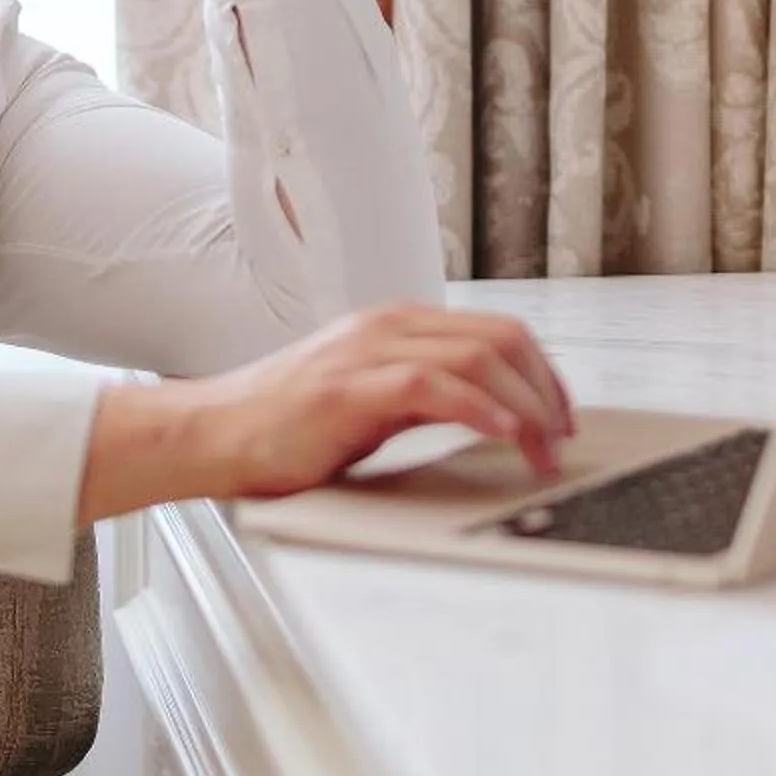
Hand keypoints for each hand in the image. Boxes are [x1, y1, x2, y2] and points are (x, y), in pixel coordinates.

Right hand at [77, 306, 578, 524]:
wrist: (212, 435)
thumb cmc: (281, 429)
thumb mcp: (367, 404)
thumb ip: (420, 397)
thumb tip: (486, 416)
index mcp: (393, 328)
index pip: (494, 334)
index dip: (542, 374)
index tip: (560, 417)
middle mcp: (385, 329)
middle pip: (499, 339)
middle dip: (547, 389)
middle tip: (564, 437)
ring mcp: (366, 354)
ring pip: (477, 358)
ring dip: (525, 405)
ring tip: (542, 447)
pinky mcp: (349, 389)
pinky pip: (434, 387)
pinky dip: (481, 410)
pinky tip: (504, 435)